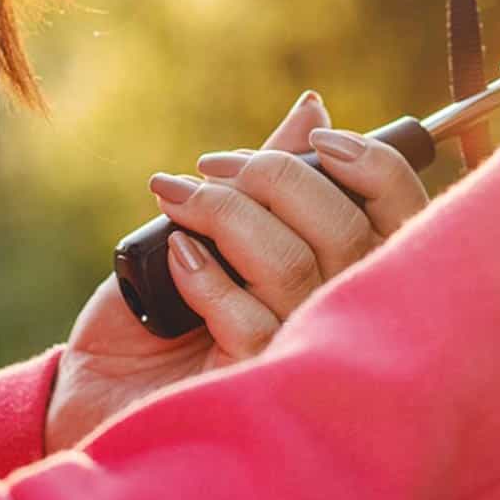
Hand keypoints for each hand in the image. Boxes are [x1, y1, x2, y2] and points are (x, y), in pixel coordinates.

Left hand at [45, 90, 430, 452]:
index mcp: (345, 275)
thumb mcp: (214, 229)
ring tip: (177, 199)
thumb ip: (271, 179)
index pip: (402, 217)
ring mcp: (299, 358)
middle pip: (348, 233)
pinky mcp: (254, 390)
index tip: (318, 142)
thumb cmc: (160, 309)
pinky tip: (176, 261)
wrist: (97, 387)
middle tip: (212, 168)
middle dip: (277, 178)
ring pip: (294, 268)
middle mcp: (337, 319)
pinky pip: (249, 321)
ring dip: (228, 214)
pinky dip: (206, 276)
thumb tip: (314, 109)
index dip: (375, 168)